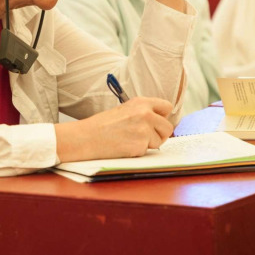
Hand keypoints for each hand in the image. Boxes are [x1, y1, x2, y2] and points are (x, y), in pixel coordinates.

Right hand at [54, 97, 174, 161]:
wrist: (87, 137)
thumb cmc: (103, 125)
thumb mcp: (125, 110)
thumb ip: (144, 113)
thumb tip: (161, 122)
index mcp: (141, 102)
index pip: (167, 107)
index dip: (163, 117)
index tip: (157, 123)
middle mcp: (145, 113)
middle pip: (168, 127)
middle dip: (160, 134)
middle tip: (145, 137)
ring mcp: (143, 129)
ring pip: (159, 141)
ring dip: (148, 144)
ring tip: (130, 140)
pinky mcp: (140, 145)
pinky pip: (147, 151)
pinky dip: (138, 151)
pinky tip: (125, 146)